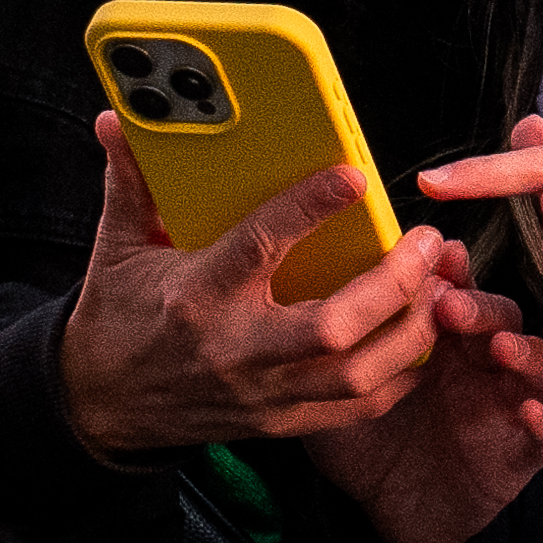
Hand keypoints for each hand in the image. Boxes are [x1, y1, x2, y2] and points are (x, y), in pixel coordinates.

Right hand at [56, 120, 464, 459]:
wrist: (104, 406)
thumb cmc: (120, 319)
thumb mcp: (119, 249)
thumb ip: (132, 183)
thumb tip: (118, 119)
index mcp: (196, 297)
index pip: (259, 248)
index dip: (309, 210)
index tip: (355, 176)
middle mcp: (235, 350)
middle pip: (332, 328)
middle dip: (392, 285)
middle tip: (426, 241)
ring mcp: (264, 394)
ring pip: (357, 375)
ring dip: (411, 330)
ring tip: (437, 283)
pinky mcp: (282, 423)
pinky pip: (358, 408)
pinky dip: (400, 374)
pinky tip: (422, 335)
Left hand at [305, 268, 542, 542]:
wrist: (386, 513)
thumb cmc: (365, 443)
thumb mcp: (337, 391)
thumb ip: (333, 350)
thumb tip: (306, 298)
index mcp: (443, 342)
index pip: (462, 292)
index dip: (459, 272)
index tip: (442, 254)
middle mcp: (482, 366)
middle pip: (505, 319)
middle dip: (484, 307)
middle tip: (451, 305)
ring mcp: (506, 408)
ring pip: (542, 367)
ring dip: (527, 353)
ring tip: (501, 349)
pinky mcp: (520, 455)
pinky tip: (529, 413)